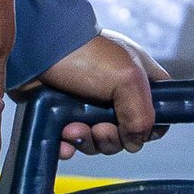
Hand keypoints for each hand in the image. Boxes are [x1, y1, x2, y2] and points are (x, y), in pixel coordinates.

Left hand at [41, 33, 166, 156]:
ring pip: (97, 141)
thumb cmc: (84, 54)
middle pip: (126, 133)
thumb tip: (135, 142)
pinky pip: (70, 143)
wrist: (34, 48)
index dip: (152, 125)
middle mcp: (114, 92)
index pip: (158, 108)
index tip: (138, 129)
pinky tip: (62, 139)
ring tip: (72, 129)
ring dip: (87, 142)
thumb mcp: (127, 78)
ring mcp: (86, 103)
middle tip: (99, 129)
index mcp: (136, 77)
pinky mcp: (61, 114)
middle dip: (112, 138)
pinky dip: (67, 146)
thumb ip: (142, 115)